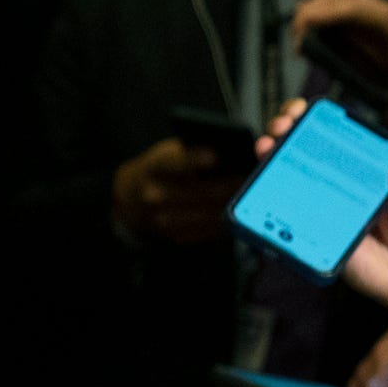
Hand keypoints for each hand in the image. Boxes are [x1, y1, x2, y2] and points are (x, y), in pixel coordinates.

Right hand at [111, 138, 243, 243]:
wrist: (132, 197)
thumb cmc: (161, 168)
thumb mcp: (169, 151)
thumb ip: (193, 150)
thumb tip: (232, 151)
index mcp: (153, 168)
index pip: (174, 163)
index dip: (193, 160)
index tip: (214, 156)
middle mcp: (155, 196)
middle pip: (202, 192)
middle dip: (232, 184)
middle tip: (255, 176)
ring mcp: (164, 219)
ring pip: (211, 213)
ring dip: (235, 202)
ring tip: (254, 192)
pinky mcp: (177, 236)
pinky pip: (211, 229)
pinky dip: (228, 217)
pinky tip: (240, 207)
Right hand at [257, 100, 387, 319]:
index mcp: (357, 171)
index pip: (330, 138)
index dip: (311, 121)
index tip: (304, 111)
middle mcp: (332, 186)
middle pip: (298, 153)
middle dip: (282, 133)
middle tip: (282, 128)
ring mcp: (317, 209)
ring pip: (284, 182)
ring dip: (268, 162)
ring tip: (266, 150)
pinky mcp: (309, 237)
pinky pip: (284, 222)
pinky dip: (270, 209)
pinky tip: (267, 195)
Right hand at [289, 0, 387, 120]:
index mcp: (382, 17)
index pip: (347, 9)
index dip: (321, 18)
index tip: (302, 38)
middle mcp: (366, 5)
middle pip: (323, 1)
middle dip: (304, 24)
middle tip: (302, 53)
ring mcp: (354, 5)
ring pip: (317, 2)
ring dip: (303, 22)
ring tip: (304, 49)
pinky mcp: (345, 10)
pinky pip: (318, 8)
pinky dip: (308, 22)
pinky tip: (310, 43)